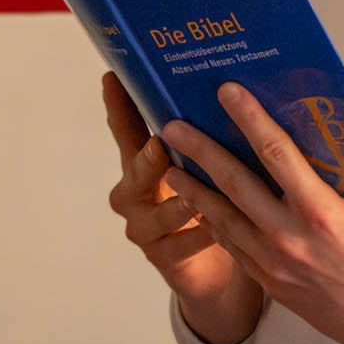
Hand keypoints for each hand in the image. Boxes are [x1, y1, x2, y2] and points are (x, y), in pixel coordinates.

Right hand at [101, 72, 261, 343]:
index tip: (113, 77)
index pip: (128, 128)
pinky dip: (197, 237)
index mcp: (145, 160)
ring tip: (195, 198)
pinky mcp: (162, 257)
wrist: (216, 266)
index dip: (119, 105)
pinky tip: (214, 230)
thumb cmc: (215, 199)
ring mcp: (145, 226)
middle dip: (146, 159)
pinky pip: (178, 246)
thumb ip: (209, 131)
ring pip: (155, 214)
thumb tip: (230, 85)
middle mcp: (137, 191)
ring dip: (177, 204)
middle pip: (134, 172)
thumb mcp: (209, 161)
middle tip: (160, 144)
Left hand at [162, 82, 343, 343]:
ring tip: (171, 168)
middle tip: (173, 127)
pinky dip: (214, 224)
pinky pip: (234, 247)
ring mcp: (275, 264)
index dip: (250, 119)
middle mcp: (290, 238)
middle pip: (235, 184)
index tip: (229, 93)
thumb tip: (322, 131)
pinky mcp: (271, 284)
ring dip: (194, 191)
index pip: (277, 153)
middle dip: (201, 151)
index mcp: (321, 211)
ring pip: (223, 219)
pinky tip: (202, 208)